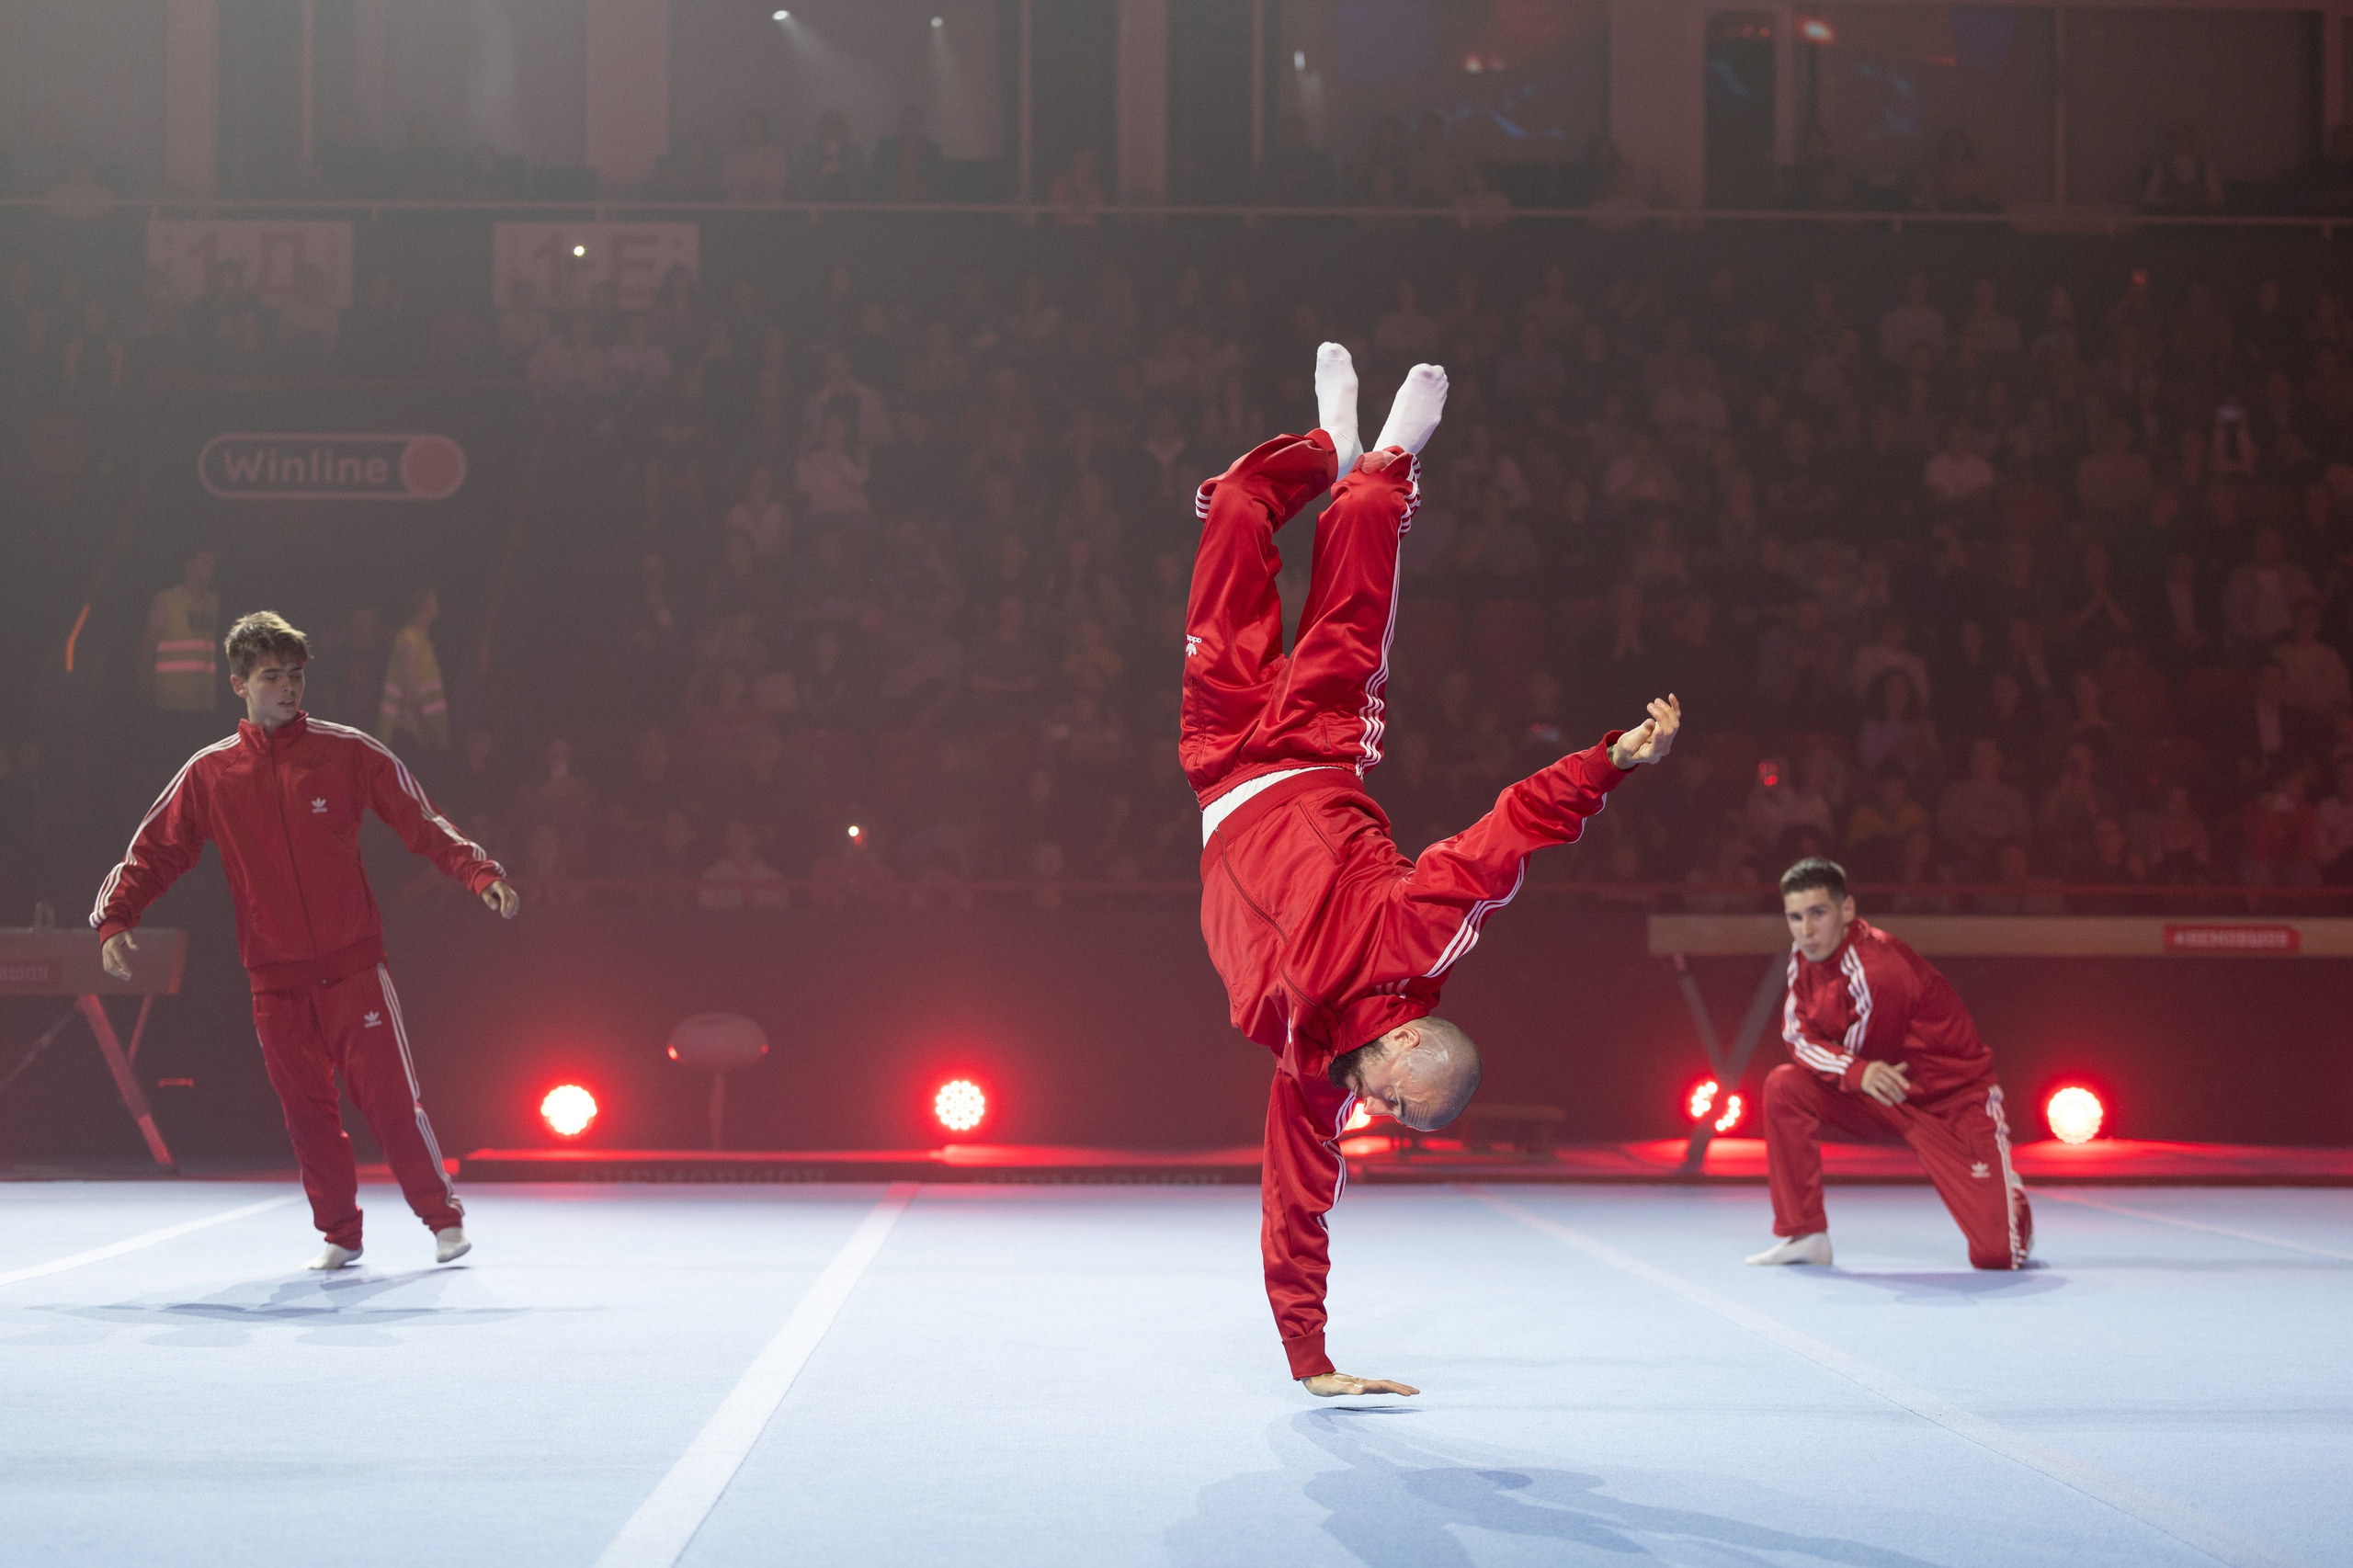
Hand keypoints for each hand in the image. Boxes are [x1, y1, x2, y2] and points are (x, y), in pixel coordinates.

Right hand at [100, 931, 135, 981]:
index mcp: (113, 946)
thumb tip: (137, 948)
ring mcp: (104, 954)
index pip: (119, 959)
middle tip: (129, 977)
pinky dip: (113, 971)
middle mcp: (107, 951)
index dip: (124, 967)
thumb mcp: (127, 933)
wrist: (109, 930)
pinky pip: (106, 966)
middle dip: (119, 973)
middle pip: (111, 965)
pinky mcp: (104, 956)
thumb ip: (131, 941)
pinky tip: (121, 974)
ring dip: (116, 974)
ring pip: (107, 967)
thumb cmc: (120, 932)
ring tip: (126, 977)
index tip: (130, 974)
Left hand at [481, 880, 520, 919]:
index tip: (502, 913)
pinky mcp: (512, 893)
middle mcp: (507, 888)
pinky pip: (516, 900)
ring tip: (508, 917)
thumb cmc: (486, 888)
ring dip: (514, 908)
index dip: (505, 905)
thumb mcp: (484, 893)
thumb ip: (488, 900)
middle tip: (505, 916)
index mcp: (499, 887)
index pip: (504, 896)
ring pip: (516, 899)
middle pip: (513, 898)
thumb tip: (495, 908)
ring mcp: (511, 890)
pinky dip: (515, 907)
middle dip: (510, 908)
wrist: (491, 881)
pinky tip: (512, 914)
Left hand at [1301, 1372, 1420, 1397]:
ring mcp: (1360, 1383)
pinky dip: (1385, 1389)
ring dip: (1395, 1388)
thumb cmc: (1322, 1384)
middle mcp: (1362, 1382)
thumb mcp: (1334, 1388)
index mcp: (1361, 1383)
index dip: (1397, 1389)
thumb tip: (1362, 1389)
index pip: (1384, 1386)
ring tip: (1408, 1391)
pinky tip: (1387, 1391)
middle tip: (1417, 1392)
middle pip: (1387, 1384)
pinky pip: (1375, 1387)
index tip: (1411, 1393)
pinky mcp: (1355, 1385)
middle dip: (1402, 1388)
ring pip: (1382, 1385)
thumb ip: (1347, 1388)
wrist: (1313, 1376)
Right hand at [1609, 695, 1681, 768]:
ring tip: (1656, 701)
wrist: (1631, 748)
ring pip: (1674, 723)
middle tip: (1649, 705)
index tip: (1657, 730)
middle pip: (1668, 732)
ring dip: (1666, 710)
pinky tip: (1671, 696)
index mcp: (1651, 756)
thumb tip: (1651, 722)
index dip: (1659, 739)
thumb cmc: (1627, 748)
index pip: (1658, 748)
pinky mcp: (1668, 729)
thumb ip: (1639, 735)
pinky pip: (1675, 717)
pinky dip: (1674, 707)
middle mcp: (1663, 748)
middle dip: (1660, 716)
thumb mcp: (1627, 744)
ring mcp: (1668, 739)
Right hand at [1858, 1060, 1911, 1105]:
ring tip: (1899, 1101)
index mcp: (1882, 1067)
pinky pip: (1877, 1095)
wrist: (1857, 1072)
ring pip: (1886, 1089)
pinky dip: (1884, 1100)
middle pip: (1891, 1083)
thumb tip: (1906, 1064)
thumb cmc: (1876, 1071)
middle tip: (1904, 1098)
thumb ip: (1895, 1069)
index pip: (1894, 1074)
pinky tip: (1890, 1104)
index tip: (1908, 1087)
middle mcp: (1877, 1072)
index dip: (1902, 1080)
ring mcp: (1871, 1079)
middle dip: (1899, 1092)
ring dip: (1894, 1096)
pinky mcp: (1867, 1087)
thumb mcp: (1883, 1068)